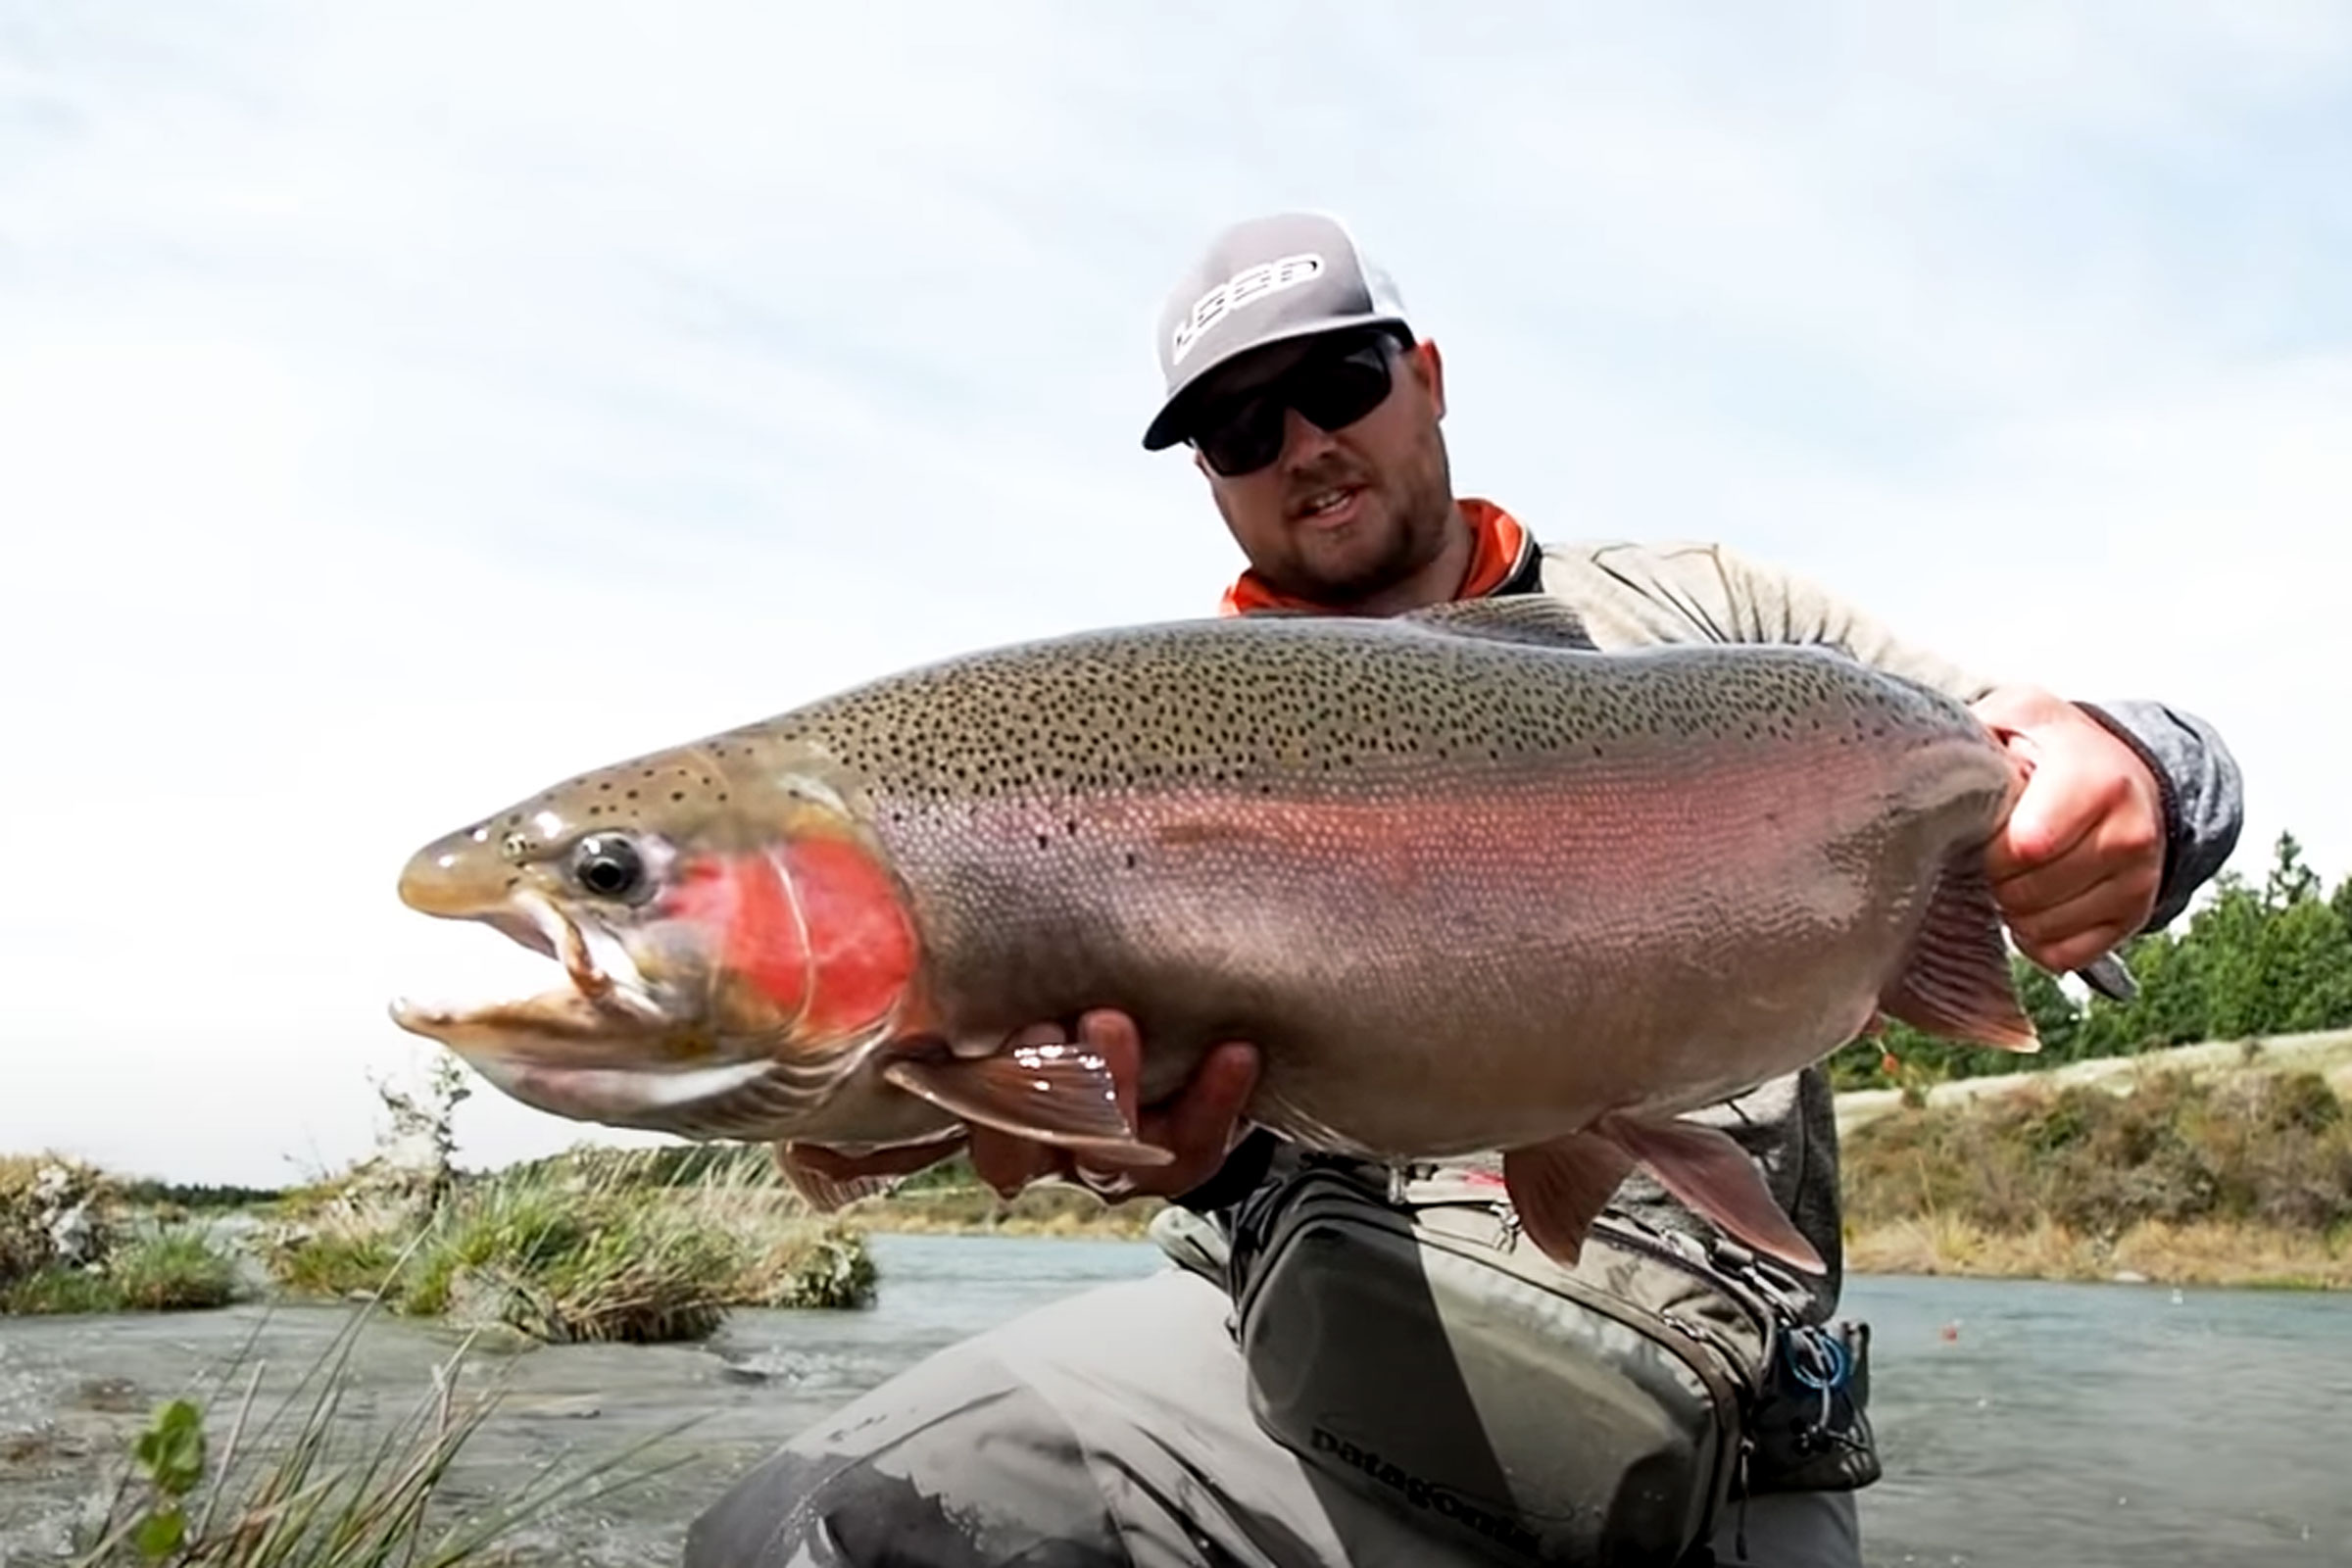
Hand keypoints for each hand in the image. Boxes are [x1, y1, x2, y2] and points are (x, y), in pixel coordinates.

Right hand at [782, 1010, 1261, 1203]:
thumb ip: (978, 968)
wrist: (1193, 1030)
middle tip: (1051, 1025)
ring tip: (1116, 1023)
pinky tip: (1234, 1052)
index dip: (967, 1088)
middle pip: (1025, 1147)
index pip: (961, 1113)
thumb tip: (895, 891)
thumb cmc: (1087, 989)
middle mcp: (1046, 1144)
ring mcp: (1109, 1161)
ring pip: (1102, 1158)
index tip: (980, 1032)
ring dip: (1109, 1092)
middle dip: (1034, 1086)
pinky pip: (1190, 1152)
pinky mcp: (1176, 1161)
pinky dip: (1213, 1102)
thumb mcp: (1025, 980)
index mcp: (994, 1102)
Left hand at [1970, 684, 2165, 972]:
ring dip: (2011, 911)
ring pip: (2044, 929)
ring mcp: (2138, 880)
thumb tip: (1926, 759)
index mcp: (2098, 781)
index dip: (1987, 850)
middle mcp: (2130, 833)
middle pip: (2028, 893)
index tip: (1980, 833)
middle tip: (1991, 856)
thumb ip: (1980, 728)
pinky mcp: (2134, 916)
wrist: (2128, 774)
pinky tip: (2033, 902)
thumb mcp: (2021, 714)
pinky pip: (2065, 955)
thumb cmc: (2060, 747)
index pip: (2025, 847)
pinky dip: (2036, 939)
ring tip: (2012, 875)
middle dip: (1994, 880)